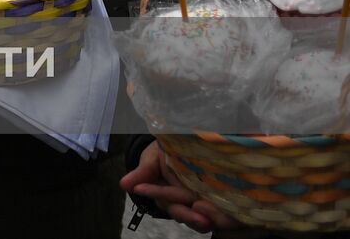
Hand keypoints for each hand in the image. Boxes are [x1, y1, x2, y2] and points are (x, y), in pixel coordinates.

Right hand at [120, 141, 255, 234]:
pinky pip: (228, 208)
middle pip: (194, 216)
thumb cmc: (162, 153)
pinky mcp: (222, 196)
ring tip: (226, 219)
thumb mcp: (151, 160)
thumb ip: (142, 173)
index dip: (180, 210)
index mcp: (170, 196)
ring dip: (218, 218)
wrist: (181, 144)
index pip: (174, 206)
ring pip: (211, 216)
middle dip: (199, 219)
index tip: (188, 208)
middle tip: (205, 219)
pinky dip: (235, 212)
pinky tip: (241, 211)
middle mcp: (188, 202)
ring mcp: (205, 200)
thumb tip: (123, 185)